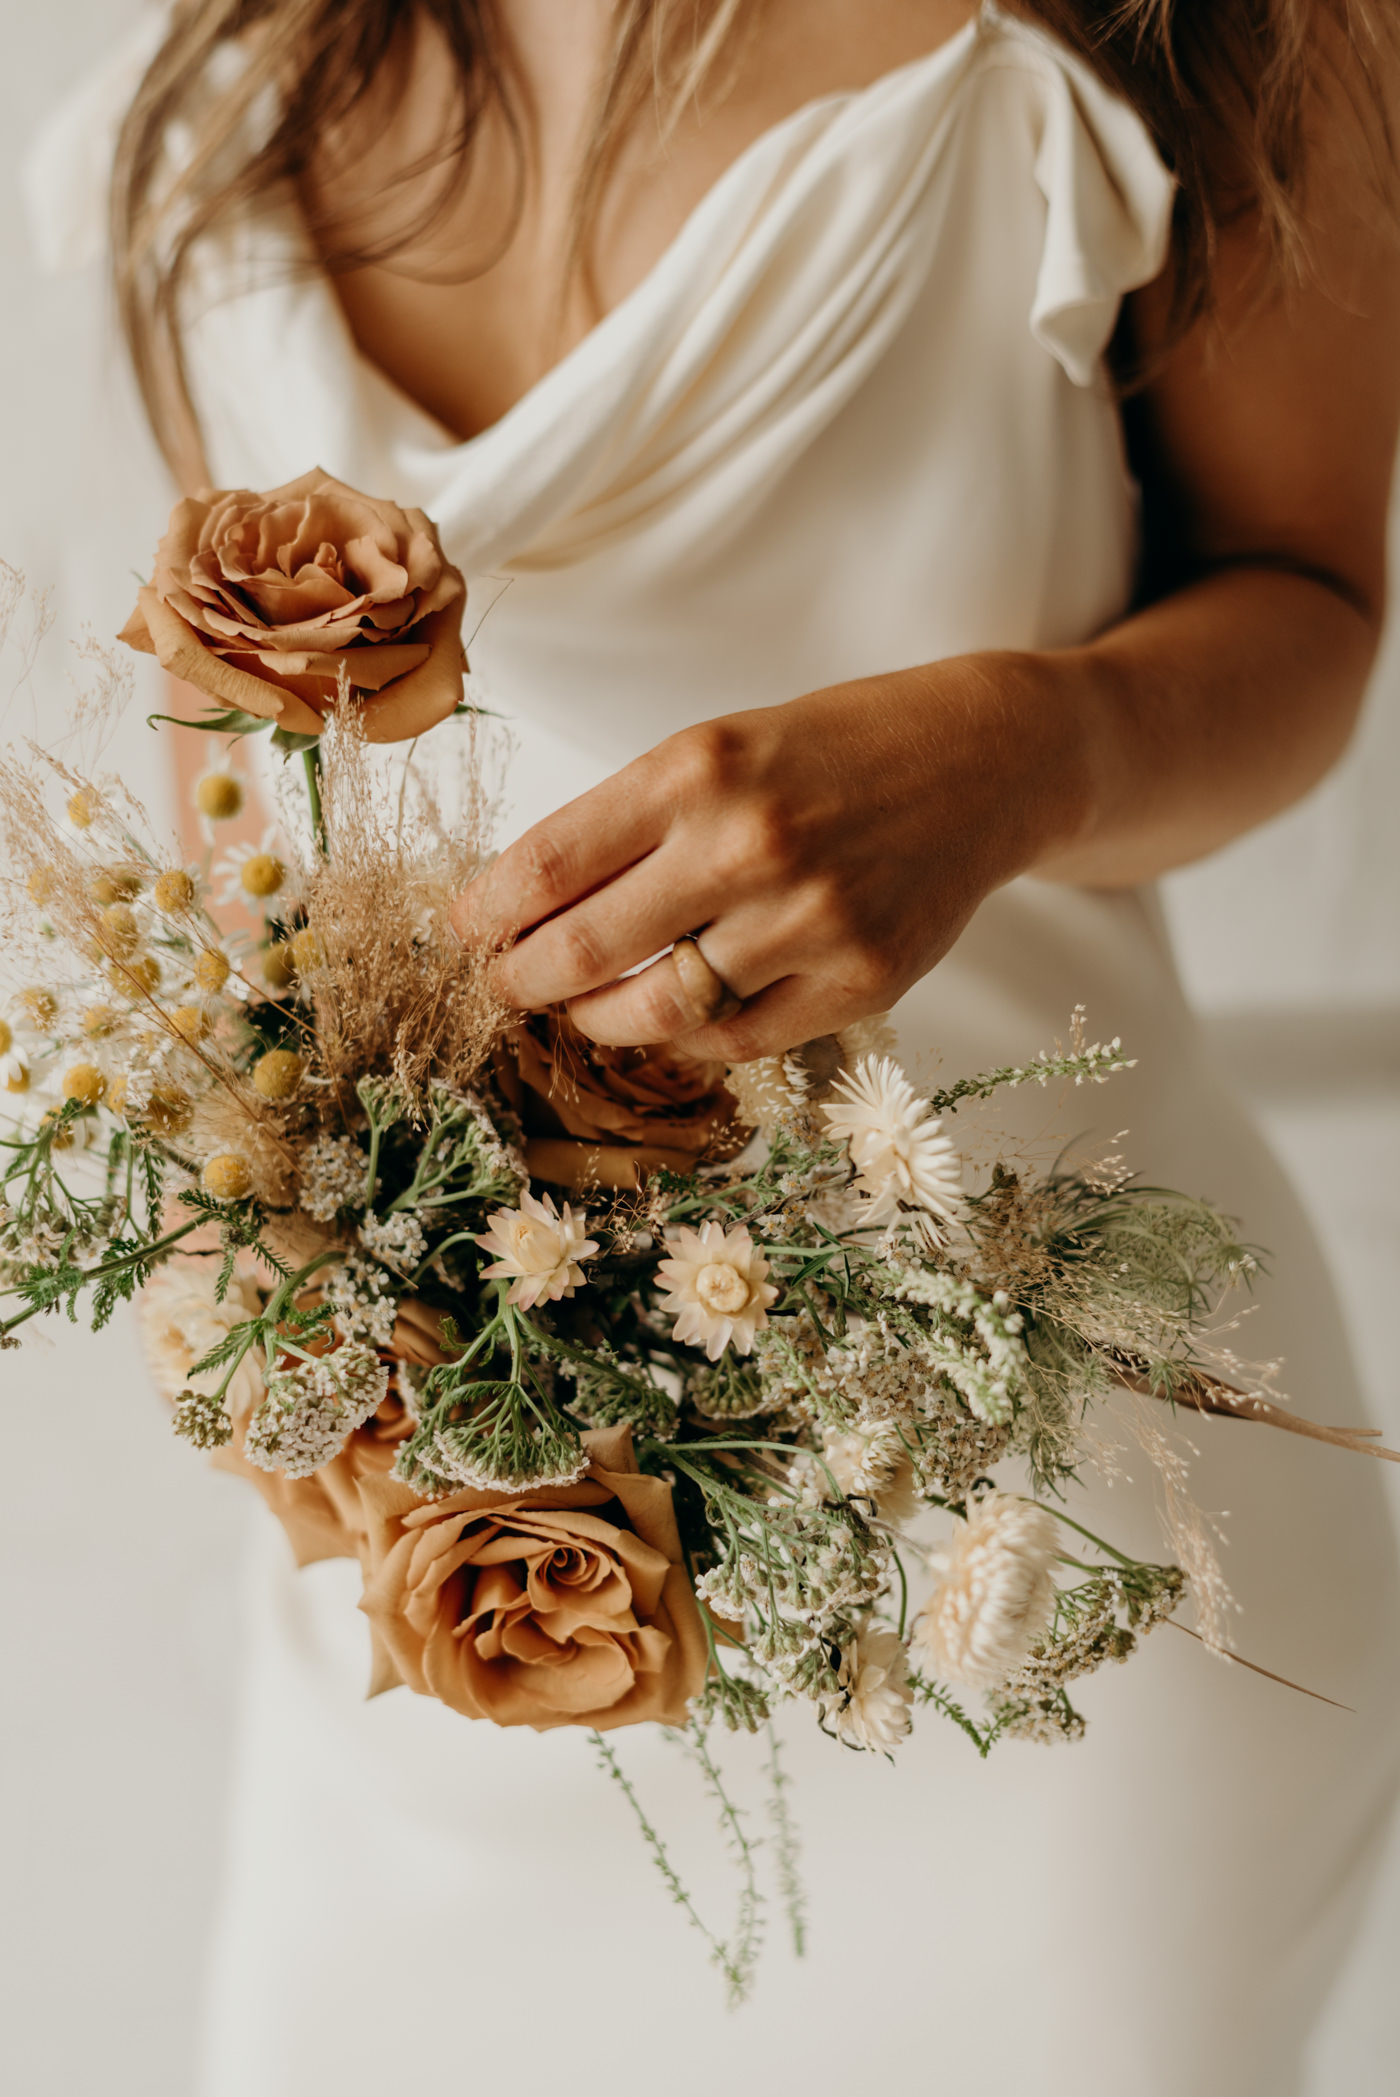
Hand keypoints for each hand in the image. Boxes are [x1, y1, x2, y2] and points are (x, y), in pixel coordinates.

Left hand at [450, 658, 1083, 1060]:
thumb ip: (631, 821)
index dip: (486, 915)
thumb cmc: (830, 754)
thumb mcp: (720, 748)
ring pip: (655, 1013)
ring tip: (579, 1007)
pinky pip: (735, 1041)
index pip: (548, 866)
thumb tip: (521, 907)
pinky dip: (683, 1040)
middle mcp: (750, 844)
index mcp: (697, 769)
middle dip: (520, 980)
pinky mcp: (862, 981)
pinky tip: (667, 1016)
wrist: (981, 763)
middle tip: (502, 985)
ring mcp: (811, 920)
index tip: (465, 931)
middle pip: (584, 950)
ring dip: (593, 1021)